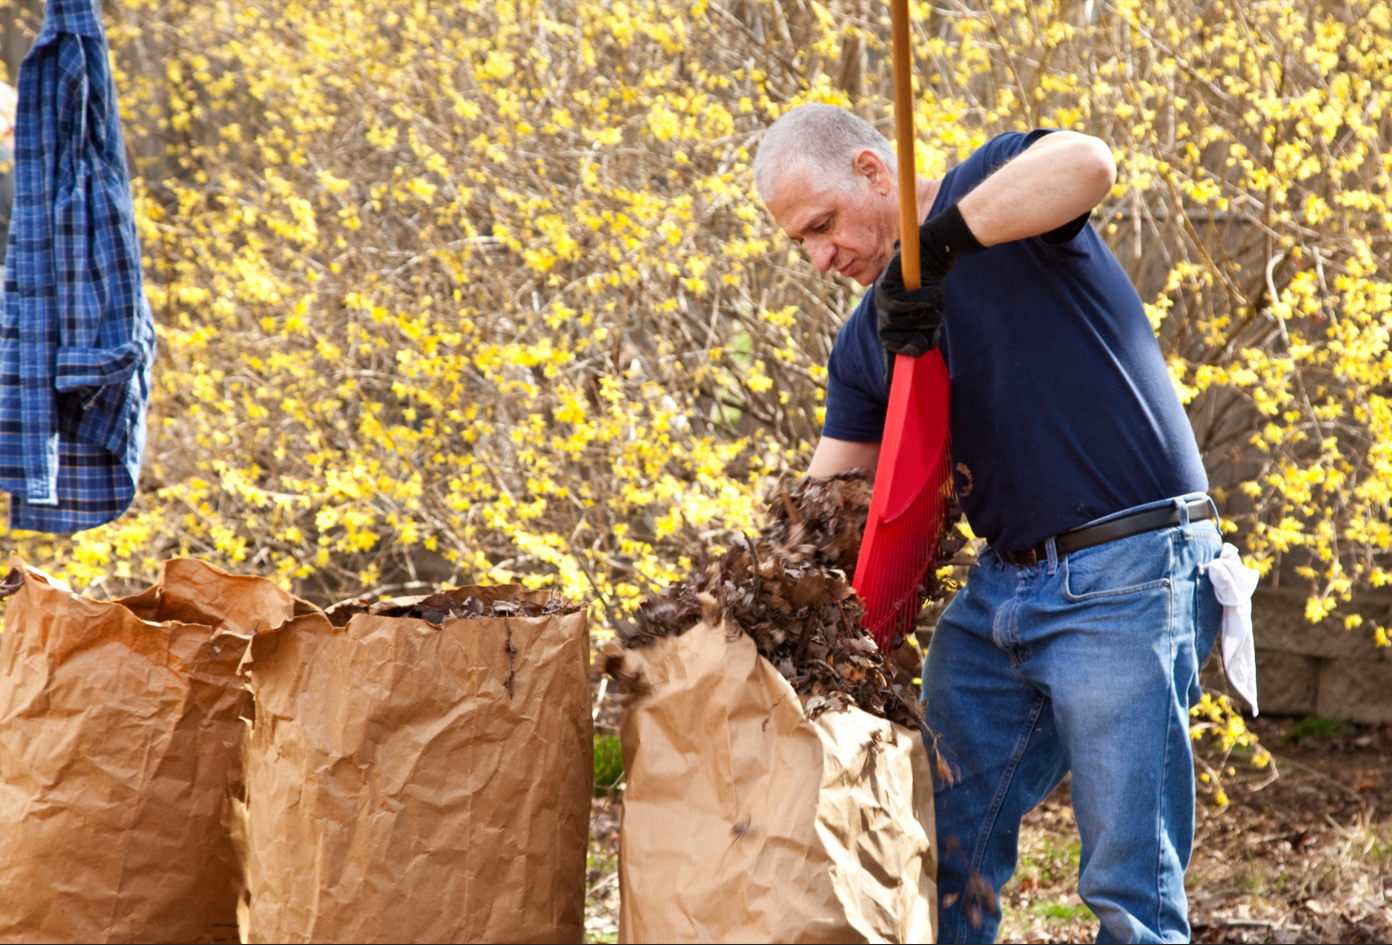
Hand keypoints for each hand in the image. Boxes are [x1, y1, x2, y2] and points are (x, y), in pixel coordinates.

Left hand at [874, 246, 944, 383]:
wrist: (933, 259)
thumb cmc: (931, 292)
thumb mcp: (931, 320)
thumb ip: (926, 336)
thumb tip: (920, 353)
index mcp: (892, 326)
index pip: (889, 351)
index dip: (888, 369)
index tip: (890, 387)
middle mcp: (882, 316)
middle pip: (892, 340)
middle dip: (915, 337)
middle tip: (931, 325)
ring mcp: (879, 302)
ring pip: (897, 322)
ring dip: (922, 316)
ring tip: (932, 303)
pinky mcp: (883, 286)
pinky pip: (899, 303)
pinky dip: (918, 301)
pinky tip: (930, 296)